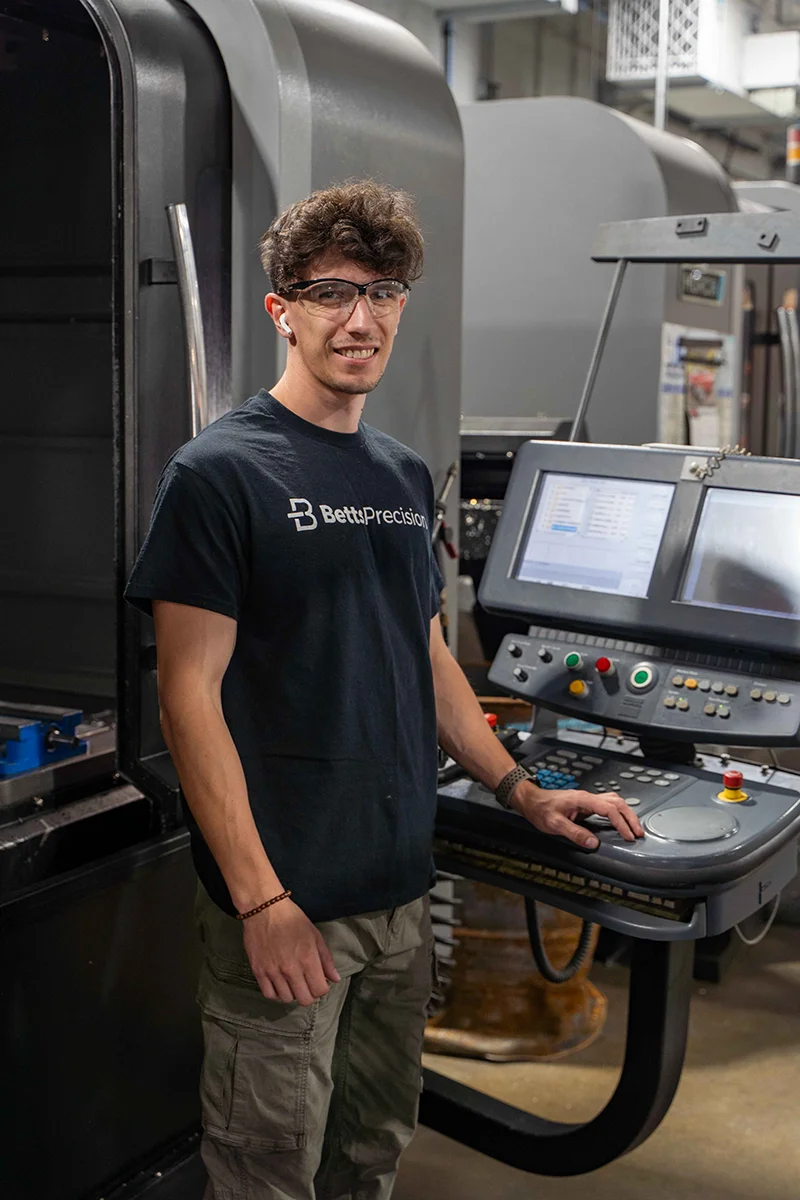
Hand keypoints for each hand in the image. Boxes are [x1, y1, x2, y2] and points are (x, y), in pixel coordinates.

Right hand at [242, 898, 340, 1005]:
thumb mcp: (315, 935)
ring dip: (293, 993)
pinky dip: (276, 993)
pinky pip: (269, 994)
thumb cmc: (292, 919)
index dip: (323, 988)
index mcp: (308, 959)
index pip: (320, 990)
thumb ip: (326, 959)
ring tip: (293, 982)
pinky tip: (279, 984)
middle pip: (304, 999)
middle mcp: (291, 969)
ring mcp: (273, 972)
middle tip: (307, 984)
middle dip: (310, 994)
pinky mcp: (258, 971)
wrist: (264, 910)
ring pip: (287, 999)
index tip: (320, 982)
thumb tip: (334, 979)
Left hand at [512, 782, 644, 849]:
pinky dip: (618, 812)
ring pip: (614, 801)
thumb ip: (575, 833)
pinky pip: (607, 804)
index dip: (621, 824)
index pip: (610, 810)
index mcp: (582, 800)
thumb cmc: (540, 809)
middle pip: (617, 803)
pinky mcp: (585, 803)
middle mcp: (587, 797)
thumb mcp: (555, 825)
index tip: (628, 836)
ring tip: (633, 828)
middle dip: (630, 817)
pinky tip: (619, 821)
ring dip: (626, 813)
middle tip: (638, 833)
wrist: (531, 800)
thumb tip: (593, 843)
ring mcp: (587, 799)